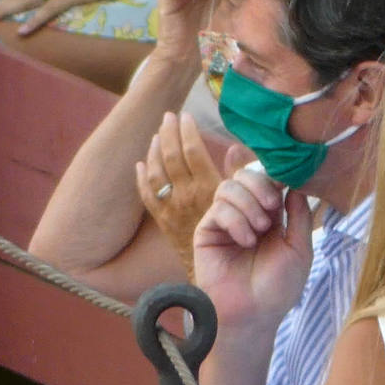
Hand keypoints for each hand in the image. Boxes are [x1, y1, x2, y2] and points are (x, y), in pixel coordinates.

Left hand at [136, 111, 240, 273]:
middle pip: (170, 155)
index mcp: (208, 188)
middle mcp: (186, 195)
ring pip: (155, 171)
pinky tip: (141, 164)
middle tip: (168, 116)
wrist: (217, 268)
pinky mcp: (162, 220)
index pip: (192, 150)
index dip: (187, 130)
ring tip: (157, 135)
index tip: (187, 116)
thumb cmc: (238, 236)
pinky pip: (146, 194)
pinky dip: (141, 177)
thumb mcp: (244, 203)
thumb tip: (235, 148)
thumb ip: (238, 175)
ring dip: (154, 149)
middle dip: (168, 132)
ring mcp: (171, 207)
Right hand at [191, 168, 313, 330]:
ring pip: (229, 187)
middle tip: (273, 206)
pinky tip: (246, 241)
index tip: (286, 184)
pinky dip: (235, 220)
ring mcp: (225, 222)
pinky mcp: (207, 232)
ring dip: (248, 203)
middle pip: (246, 175)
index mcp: (271, 216)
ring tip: (261, 230)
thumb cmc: (279, 287)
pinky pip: (217, 209)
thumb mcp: (300, 249)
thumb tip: (296, 185)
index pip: (268, 180)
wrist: (253, 314)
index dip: (275, 176)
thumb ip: (300, 216)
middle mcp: (246, 214)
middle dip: (261, 186)